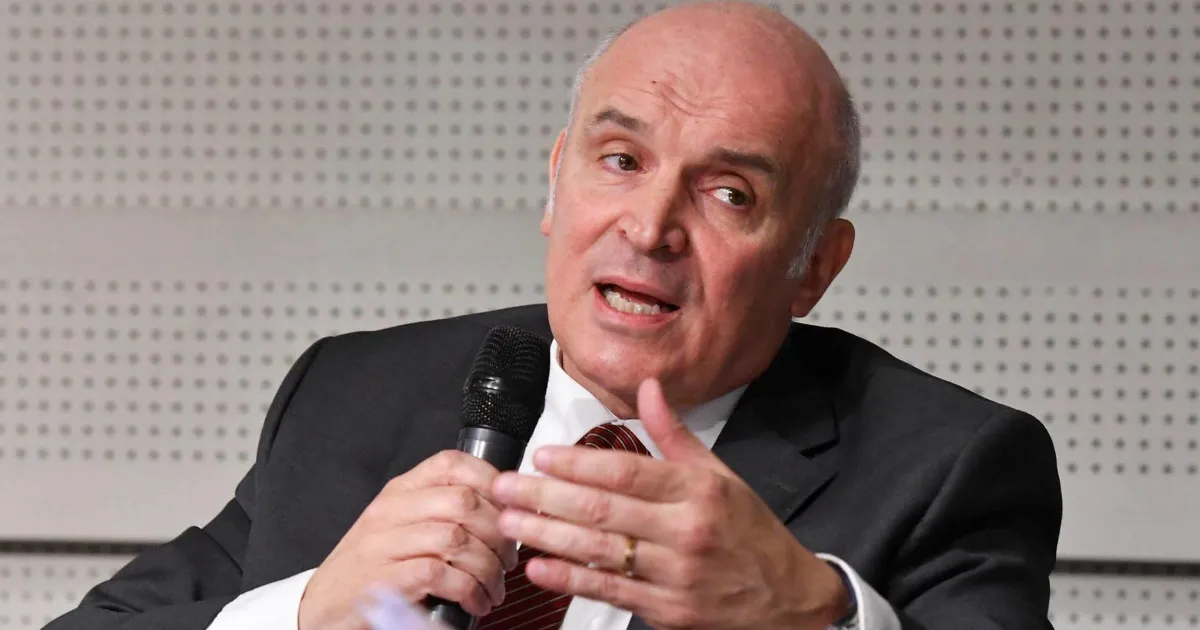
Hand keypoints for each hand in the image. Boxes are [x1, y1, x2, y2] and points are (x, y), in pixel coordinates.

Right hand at [299, 450, 518, 629]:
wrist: (320, 611)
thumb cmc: (368, 572)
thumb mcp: (399, 530)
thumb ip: (439, 513)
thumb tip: (501, 512)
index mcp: (398, 493)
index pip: (451, 464)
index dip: (491, 480)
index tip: (511, 508)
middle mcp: (390, 513)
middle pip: (463, 502)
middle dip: (498, 533)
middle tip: (507, 560)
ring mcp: (384, 546)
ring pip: (458, 539)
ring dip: (488, 568)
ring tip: (493, 588)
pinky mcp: (384, 581)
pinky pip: (441, 574)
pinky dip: (469, 590)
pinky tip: (475, 603)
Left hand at [490, 378, 849, 629]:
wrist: (788, 597)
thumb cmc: (750, 531)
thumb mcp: (721, 473)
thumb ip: (675, 433)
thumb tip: (649, 386)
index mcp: (699, 489)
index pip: (627, 470)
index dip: (579, 463)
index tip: (541, 455)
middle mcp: (686, 529)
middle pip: (603, 510)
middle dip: (546, 497)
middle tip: (506, 487)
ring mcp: (676, 573)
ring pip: (600, 551)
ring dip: (547, 536)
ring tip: (509, 523)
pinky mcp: (669, 609)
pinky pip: (610, 590)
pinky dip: (571, 579)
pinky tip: (540, 566)